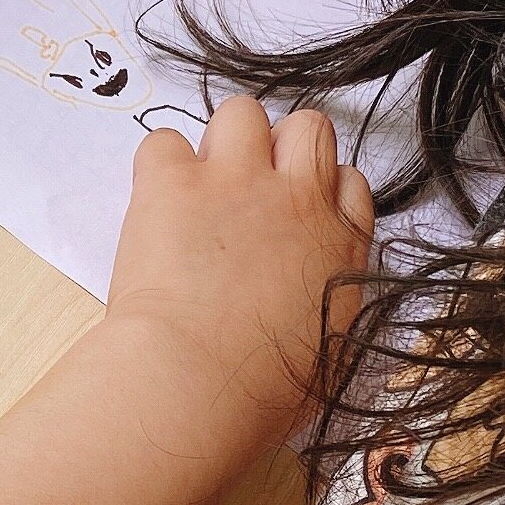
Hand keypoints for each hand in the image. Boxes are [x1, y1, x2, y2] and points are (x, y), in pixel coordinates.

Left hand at [106, 100, 373, 423]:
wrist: (198, 383)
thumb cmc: (263, 392)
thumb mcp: (328, 348)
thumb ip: (324, 297)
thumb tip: (303, 294)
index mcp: (340, 246)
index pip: (350, 182)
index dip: (319, 191)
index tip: (294, 217)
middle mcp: (297, 200)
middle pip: (308, 128)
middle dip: (281, 150)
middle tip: (248, 193)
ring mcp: (235, 181)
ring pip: (241, 112)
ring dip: (224, 142)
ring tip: (201, 189)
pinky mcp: (173, 181)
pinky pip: (163, 141)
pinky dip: (158, 167)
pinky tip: (154, 204)